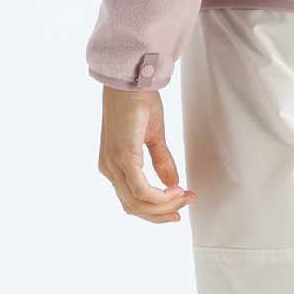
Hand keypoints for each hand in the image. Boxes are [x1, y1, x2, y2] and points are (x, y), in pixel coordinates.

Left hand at [98, 86, 192, 223]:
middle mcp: (109, 169)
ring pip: (137, 203)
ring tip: (184, 196)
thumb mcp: (154, 137)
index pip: (132, 201)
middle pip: (133, 207)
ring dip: (164, 206)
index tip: (179, 208)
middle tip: (185, 205)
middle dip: (162, 213)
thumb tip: (173, 184)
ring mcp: (113, 165)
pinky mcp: (123, 158)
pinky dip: (160, 196)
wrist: (131, 81)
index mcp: (113, 165)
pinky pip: (141, 190)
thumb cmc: (138, 102)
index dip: (156, 210)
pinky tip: (175, 190)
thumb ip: (161, 162)